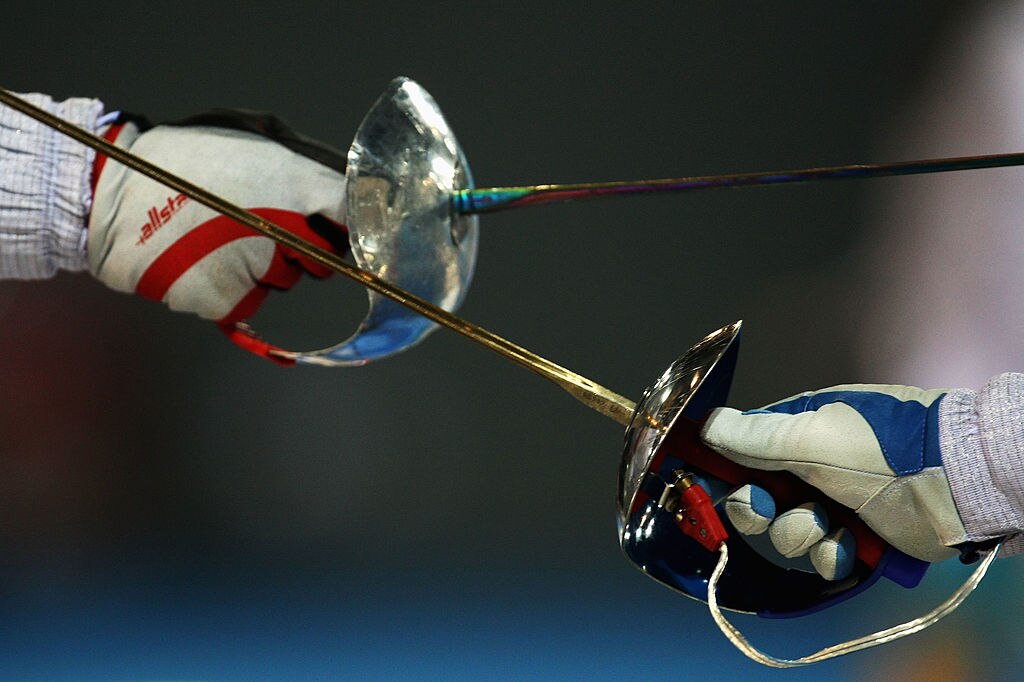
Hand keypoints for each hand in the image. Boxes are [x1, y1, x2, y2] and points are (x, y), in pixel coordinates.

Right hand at [87, 112, 348, 354]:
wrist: (112, 195)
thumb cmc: (185, 164)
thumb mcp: (252, 146)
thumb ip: (304, 172)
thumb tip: (346, 193)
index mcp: (295, 184)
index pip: (353, 214)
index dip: (356, 226)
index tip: (351, 232)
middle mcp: (286, 230)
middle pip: (323, 258)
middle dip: (302, 248)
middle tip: (260, 226)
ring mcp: (259, 269)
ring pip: (284, 281)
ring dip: (265, 267)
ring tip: (219, 237)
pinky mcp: (230, 301)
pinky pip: (249, 301)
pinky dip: (233, 288)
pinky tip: (204, 261)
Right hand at [700, 384, 968, 579]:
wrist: (954, 482)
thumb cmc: (884, 445)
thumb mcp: (814, 433)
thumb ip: (755, 435)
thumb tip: (706, 424)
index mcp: (798, 430)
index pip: (743, 450)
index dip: (721, 468)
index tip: (702, 483)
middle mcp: (811, 467)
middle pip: (757, 497)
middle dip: (756, 508)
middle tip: (765, 506)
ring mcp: (834, 503)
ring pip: (787, 531)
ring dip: (800, 531)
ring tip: (827, 524)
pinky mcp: (857, 539)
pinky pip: (822, 556)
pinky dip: (832, 553)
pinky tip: (849, 542)